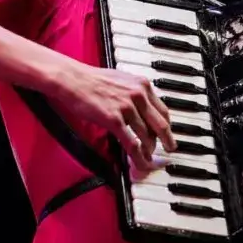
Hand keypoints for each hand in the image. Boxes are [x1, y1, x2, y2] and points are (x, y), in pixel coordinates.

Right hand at [49, 63, 177, 170]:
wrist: (72, 79)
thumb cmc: (93, 79)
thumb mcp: (122, 80)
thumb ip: (136, 93)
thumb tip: (144, 109)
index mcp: (142, 85)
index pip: (163, 110)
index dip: (167, 126)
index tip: (167, 134)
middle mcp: (138, 95)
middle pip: (161, 125)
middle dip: (167, 141)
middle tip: (170, 149)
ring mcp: (127, 108)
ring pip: (147, 137)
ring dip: (150, 151)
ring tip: (149, 159)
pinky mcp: (114, 120)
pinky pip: (132, 144)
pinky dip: (139, 158)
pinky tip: (142, 164)